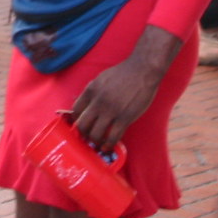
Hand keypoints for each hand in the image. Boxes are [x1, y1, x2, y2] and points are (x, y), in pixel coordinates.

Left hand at [71, 25, 179, 151]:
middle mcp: (98, 101)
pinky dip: (109, 144)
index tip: (80, 124)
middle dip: (83, 133)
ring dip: (95, 141)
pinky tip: (108, 146)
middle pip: (82, 124)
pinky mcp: (125, 118)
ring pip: (96, 134)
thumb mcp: (101, 79)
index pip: (76, 110)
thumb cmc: (122, 74)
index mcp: (90, 90)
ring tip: (98, 143)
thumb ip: (92, 91)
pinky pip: (113, 136)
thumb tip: (84, 104)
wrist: (142, 71)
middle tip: (87, 137)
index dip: (76, 120)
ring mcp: (111, 111)